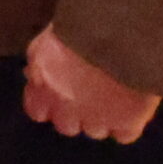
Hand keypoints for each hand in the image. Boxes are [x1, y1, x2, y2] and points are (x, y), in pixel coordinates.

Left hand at [23, 27, 161, 143]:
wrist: (118, 32)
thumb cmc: (78, 28)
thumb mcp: (45, 42)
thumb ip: (37, 65)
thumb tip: (31, 77)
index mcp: (44, 88)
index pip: (37, 111)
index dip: (48, 104)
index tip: (58, 94)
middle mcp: (66, 110)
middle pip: (67, 125)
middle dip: (75, 113)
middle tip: (89, 94)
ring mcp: (97, 120)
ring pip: (95, 131)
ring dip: (101, 118)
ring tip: (113, 97)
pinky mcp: (127, 122)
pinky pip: (124, 135)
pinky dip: (127, 125)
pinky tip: (132, 110)